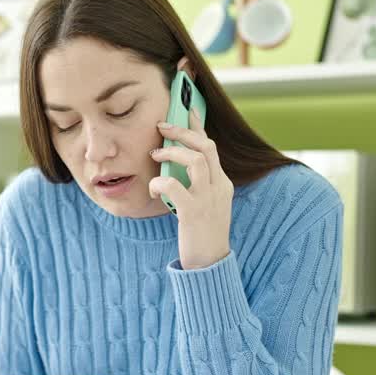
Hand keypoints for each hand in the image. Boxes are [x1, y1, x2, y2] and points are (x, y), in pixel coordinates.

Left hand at [148, 107, 232, 269]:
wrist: (210, 265)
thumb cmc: (202, 235)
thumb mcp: (204, 205)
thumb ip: (194, 186)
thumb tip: (172, 168)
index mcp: (222, 183)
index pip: (211, 146)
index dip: (198, 125)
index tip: (186, 109)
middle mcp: (218, 187)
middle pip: (205, 146)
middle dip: (182, 131)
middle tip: (161, 127)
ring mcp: (208, 198)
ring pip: (194, 159)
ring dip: (171, 152)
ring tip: (155, 155)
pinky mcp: (194, 212)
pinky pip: (174, 185)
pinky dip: (159, 182)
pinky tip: (153, 190)